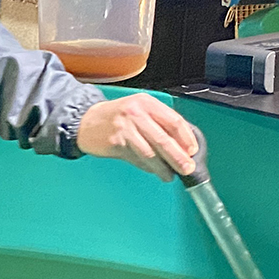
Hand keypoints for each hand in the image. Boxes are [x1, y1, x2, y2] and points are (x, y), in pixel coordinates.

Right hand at [77, 93, 198, 180]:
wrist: (86, 121)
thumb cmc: (116, 118)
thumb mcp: (139, 111)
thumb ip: (159, 124)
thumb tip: (182, 147)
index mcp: (147, 103)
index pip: (174, 121)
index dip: (186, 138)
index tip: (192, 151)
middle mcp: (136, 113)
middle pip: (164, 139)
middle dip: (178, 157)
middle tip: (188, 169)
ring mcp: (125, 128)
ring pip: (150, 152)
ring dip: (162, 167)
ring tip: (169, 175)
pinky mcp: (116, 142)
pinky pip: (137, 159)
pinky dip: (147, 167)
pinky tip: (153, 171)